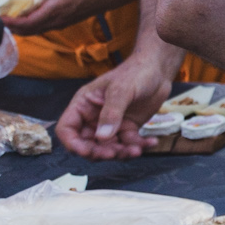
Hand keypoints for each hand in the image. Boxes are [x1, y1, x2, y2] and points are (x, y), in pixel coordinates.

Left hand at [4, 0, 126, 34]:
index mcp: (53, 11)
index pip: (26, 23)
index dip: (11, 22)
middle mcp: (54, 22)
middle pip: (27, 31)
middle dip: (12, 27)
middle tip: (1, 18)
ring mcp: (59, 25)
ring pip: (34, 31)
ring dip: (20, 28)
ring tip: (11, 19)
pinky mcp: (62, 24)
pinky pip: (42, 29)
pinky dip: (30, 26)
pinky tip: (28, 17)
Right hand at [54, 54, 173, 158]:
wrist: (158, 70)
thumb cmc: (136, 72)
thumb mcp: (121, 89)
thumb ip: (111, 113)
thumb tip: (102, 137)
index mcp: (83, 105)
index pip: (67, 129)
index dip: (73, 144)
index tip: (87, 152)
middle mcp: (94, 118)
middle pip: (87, 144)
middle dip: (100, 152)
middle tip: (116, 153)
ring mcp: (111, 125)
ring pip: (108, 148)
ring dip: (121, 153)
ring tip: (136, 150)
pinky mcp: (127, 129)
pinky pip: (129, 144)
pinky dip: (139, 146)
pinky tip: (151, 142)